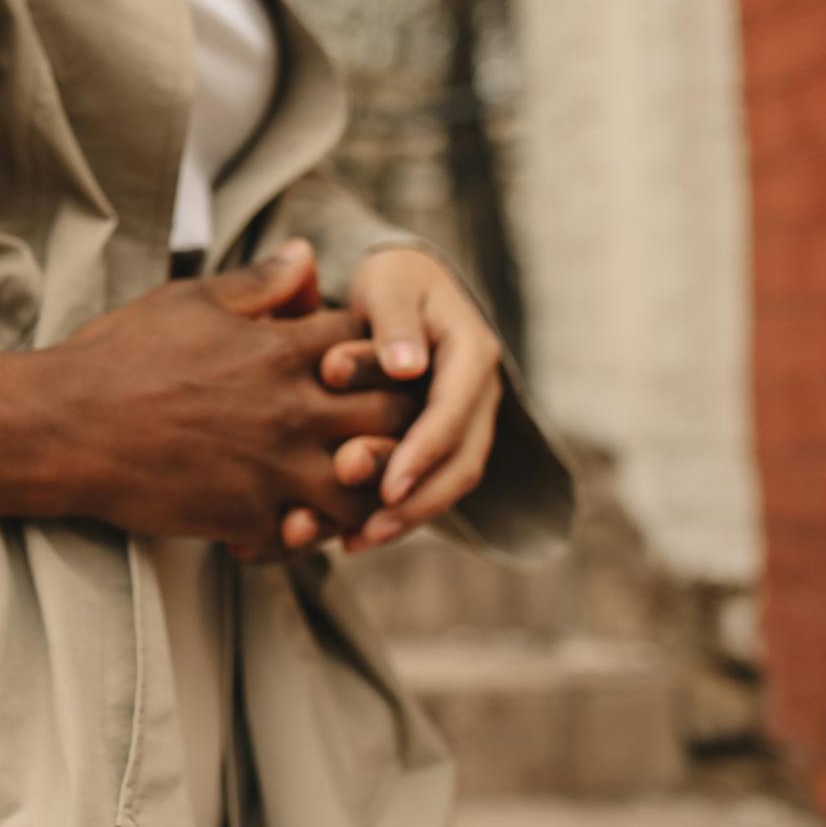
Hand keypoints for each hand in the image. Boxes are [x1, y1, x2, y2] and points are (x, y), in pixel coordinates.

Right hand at [0, 241, 408, 554]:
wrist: (63, 427)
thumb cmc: (120, 355)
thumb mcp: (189, 301)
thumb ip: (258, 283)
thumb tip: (308, 254)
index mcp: (282, 349)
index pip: (376, 343)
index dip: (384, 348)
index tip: (368, 356)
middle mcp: (291, 410)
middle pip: (393, 417)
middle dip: (398, 418)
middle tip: (378, 422)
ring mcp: (274, 470)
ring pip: (366, 489)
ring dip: (366, 485)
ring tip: (345, 480)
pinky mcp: (247, 517)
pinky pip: (309, 538)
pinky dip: (310, 532)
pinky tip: (291, 520)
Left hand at [279, 246, 502, 551]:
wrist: (399, 288)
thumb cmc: (389, 283)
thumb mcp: (389, 285)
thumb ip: (395, 320)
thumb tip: (406, 367)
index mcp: (471, 351)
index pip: (455, 410)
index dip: (424, 451)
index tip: (388, 485)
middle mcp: (477, 394)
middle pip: (461, 461)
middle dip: (418, 500)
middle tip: (370, 528)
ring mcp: (464, 423)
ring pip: (448, 483)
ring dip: (406, 519)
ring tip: (356, 543)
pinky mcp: (440, 444)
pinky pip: (426, 485)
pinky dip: (393, 514)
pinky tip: (348, 539)